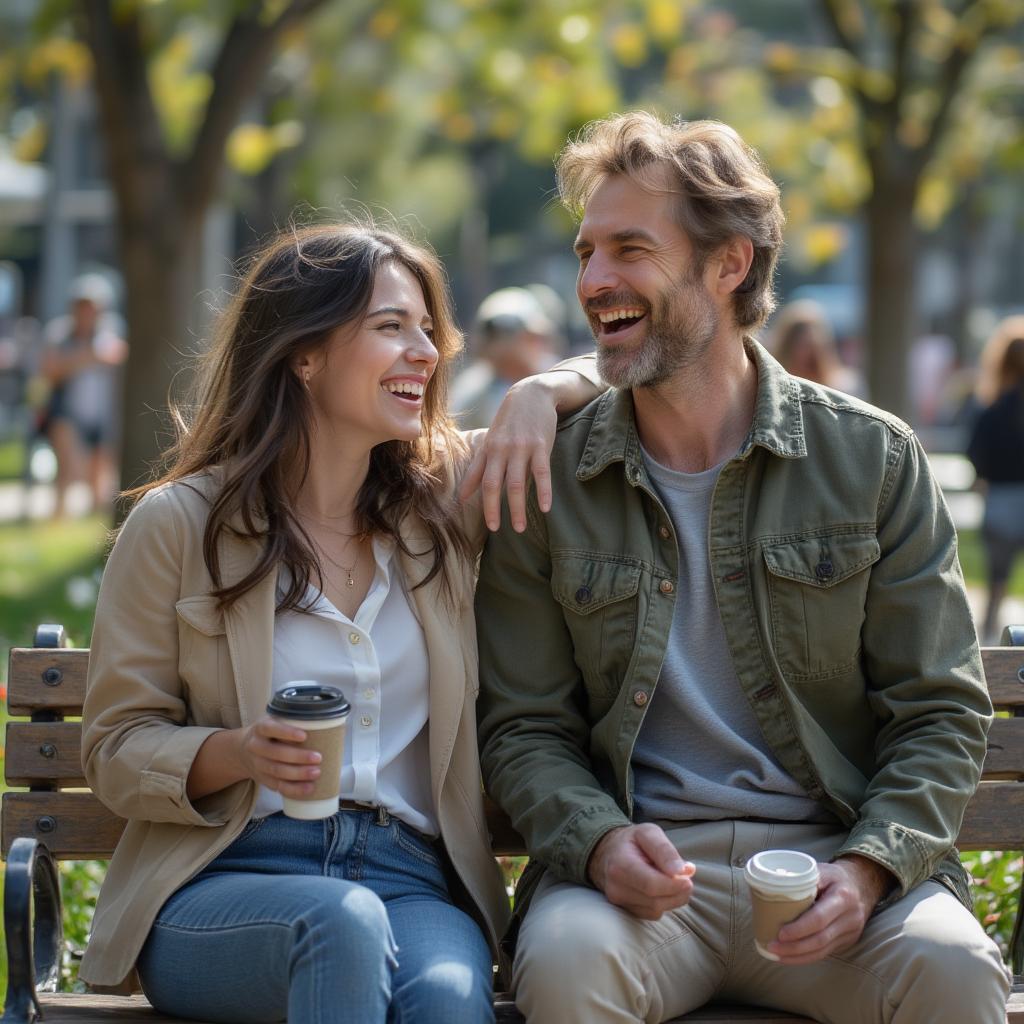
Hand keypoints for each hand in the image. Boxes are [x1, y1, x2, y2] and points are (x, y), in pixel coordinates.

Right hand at [235, 715, 322, 799]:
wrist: (243, 750)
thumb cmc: (270, 733)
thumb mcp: (275, 721)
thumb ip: (293, 721)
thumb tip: (327, 722)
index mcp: (260, 728)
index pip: (271, 728)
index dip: (287, 733)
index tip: (304, 736)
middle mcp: (256, 746)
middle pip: (275, 753)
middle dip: (298, 757)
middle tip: (318, 758)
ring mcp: (257, 765)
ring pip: (276, 771)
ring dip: (298, 774)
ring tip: (316, 773)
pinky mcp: (262, 779)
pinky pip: (278, 786)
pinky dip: (294, 789)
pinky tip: (308, 788)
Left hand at [458, 376, 560, 532]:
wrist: (532, 393)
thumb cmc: (510, 422)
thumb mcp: (491, 441)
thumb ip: (478, 468)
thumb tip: (462, 496)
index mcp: (489, 450)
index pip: (480, 481)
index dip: (479, 503)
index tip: (483, 524)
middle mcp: (502, 450)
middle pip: (494, 484)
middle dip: (494, 509)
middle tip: (496, 530)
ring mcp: (522, 448)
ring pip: (517, 483)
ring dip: (518, 507)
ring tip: (520, 528)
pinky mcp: (541, 446)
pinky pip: (542, 473)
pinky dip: (543, 491)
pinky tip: (546, 508)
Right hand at [587, 824, 695, 919]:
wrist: (608, 852)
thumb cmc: (632, 841)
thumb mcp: (648, 833)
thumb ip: (665, 849)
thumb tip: (683, 871)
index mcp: (620, 865)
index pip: (651, 885)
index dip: (674, 885)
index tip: (687, 877)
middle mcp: (616, 887)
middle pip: (655, 901)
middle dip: (677, 893)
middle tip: (687, 879)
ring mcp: (619, 901)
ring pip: (655, 910)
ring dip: (672, 898)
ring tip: (673, 880)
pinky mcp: (625, 910)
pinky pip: (652, 913)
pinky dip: (663, 903)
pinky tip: (662, 889)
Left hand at [768, 855, 893, 964]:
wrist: (861, 884)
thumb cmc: (833, 876)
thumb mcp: (821, 870)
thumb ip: (802, 878)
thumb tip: (774, 885)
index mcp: (843, 896)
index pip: (819, 918)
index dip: (799, 929)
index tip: (780, 933)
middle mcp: (850, 917)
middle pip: (821, 939)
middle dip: (795, 947)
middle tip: (772, 946)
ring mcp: (851, 932)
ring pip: (823, 950)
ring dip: (798, 956)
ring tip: (776, 955)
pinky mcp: (848, 941)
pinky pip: (826, 953)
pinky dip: (807, 957)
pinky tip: (791, 957)